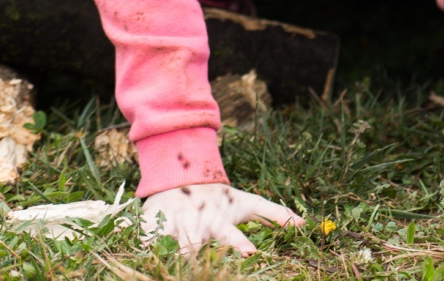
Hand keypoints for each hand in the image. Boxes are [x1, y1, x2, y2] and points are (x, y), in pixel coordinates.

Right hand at [141, 182, 302, 254]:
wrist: (183, 175)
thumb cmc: (220, 197)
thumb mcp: (247, 203)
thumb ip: (275, 214)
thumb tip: (304, 225)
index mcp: (219, 220)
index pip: (231, 234)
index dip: (240, 244)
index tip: (252, 252)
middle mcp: (196, 222)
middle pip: (197, 243)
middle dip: (198, 256)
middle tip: (203, 267)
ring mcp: (173, 223)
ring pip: (171, 243)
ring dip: (173, 256)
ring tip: (177, 268)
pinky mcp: (152, 223)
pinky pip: (144, 238)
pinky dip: (141, 245)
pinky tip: (139, 257)